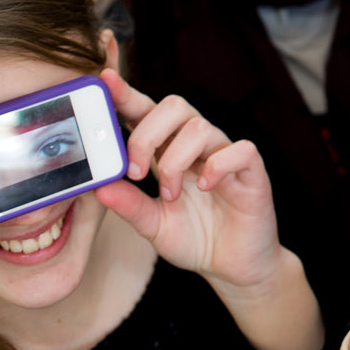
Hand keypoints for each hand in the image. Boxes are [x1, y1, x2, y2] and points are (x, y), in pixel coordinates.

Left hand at [94, 71, 285, 293]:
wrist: (234, 266)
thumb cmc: (196, 238)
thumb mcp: (152, 226)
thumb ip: (129, 205)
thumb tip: (98, 187)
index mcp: (170, 152)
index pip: (147, 113)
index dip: (127, 95)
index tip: (104, 83)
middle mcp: (197, 146)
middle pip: (174, 106)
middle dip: (146, 134)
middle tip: (136, 172)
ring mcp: (225, 155)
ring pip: (200, 127)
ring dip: (175, 161)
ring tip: (170, 195)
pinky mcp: (252, 170)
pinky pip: (238, 149)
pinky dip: (217, 166)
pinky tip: (206, 188)